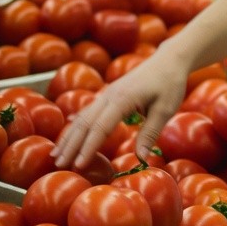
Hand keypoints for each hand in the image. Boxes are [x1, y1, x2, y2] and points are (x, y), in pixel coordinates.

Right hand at [52, 48, 188, 170]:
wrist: (169, 60)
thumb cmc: (170, 84)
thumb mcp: (165, 109)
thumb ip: (150, 133)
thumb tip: (141, 158)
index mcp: (122, 99)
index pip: (100, 127)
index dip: (88, 147)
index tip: (78, 164)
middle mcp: (109, 95)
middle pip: (85, 123)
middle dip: (71, 144)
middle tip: (59, 164)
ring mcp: (106, 94)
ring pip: (82, 117)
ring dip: (68, 136)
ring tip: (56, 154)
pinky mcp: (108, 94)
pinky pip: (88, 111)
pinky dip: (76, 124)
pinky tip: (68, 133)